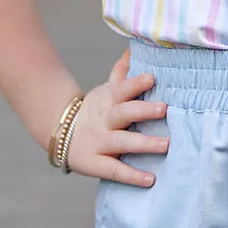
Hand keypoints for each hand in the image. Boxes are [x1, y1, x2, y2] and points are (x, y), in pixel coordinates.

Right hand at [63, 48, 168, 186]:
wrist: (61, 134)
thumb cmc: (94, 111)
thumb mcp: (106, 91)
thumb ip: (122, 73)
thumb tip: (135, 47)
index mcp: (108, 101)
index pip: (122, 89)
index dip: (136, 83)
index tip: (153, 77)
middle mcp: (105, 121)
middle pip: (123, 113)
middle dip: (143, 110)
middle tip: (164, 108)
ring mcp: (100, 143)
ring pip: (122, 142)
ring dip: (144, 144)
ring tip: (166, 145)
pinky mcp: (96, 164)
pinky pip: (115, 170)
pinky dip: (132, 176)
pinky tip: (151, 179)